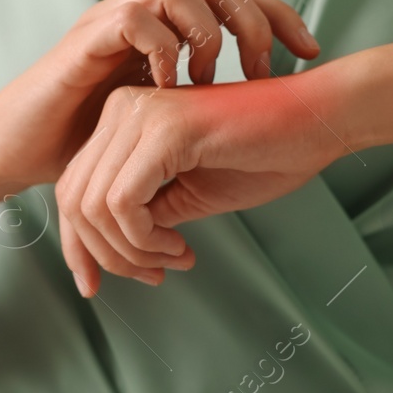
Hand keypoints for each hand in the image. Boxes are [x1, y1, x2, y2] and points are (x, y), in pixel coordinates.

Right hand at [0, 0, 319, 258]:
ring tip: (213, 77)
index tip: (313, 52)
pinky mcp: (85, 37)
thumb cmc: (89, 137)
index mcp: (168, 24)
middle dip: (253, 19)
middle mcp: (143, 9)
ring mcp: (112, 17)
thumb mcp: (164, 117)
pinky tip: (171, 87)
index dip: (279, 15)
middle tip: (269, 68)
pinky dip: (161, 46)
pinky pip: (134, 16)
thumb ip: (206, 103)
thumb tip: (270, 112)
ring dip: (206, 29)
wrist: (20, 148)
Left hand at [55, 74, 344, 295]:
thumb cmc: (266, 152)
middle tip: (151, 274)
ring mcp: (140, 114)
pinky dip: (145, 239)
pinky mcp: (165, 130)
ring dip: (130, 251)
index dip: (80, 245)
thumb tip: (112, 249)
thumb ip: (146, 214)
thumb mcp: (190, 193)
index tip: (97, 284)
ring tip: (172, 257)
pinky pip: (123, 204)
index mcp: (124, 117)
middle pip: (73, 199)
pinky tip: (178, 245)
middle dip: (105, 255)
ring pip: (93, 206)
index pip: (74, 188)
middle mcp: (123, 108)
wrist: (319, 120)